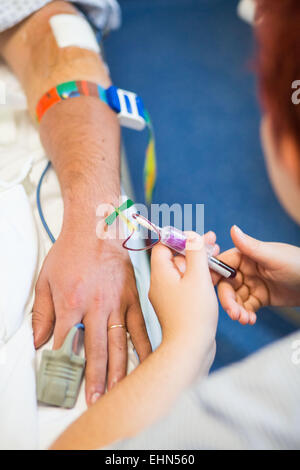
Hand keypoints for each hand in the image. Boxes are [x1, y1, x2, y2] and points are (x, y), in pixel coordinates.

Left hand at [32, 228, 150, 405]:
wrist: (96, 228)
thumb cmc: (70, 252)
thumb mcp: (46, 280)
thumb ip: (42, 313)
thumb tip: (38, 341)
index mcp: (72, 303)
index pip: (66, 343)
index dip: (64, 365)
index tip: (65, 382)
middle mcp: (96, 307)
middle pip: (97, 352)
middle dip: (95, 380)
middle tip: (96, 401)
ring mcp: (118, 304)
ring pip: (120, 345)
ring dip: (119, 371)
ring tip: (119, 392)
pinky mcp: (133, 298)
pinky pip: (140, 327)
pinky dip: (143, 347)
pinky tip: (146, 362)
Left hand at [149, 232, 218, 364]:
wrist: (189, 349)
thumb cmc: (193, 313)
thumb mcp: (197, 276)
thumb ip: (195, 252)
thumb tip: (191, 235)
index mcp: (160, 273)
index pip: (163, 246)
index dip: (180, 237)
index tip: (198, 236)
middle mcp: (160, 283)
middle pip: (175, 257)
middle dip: (194, 249)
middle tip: (214, 244)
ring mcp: (168, 296)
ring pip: (183, 272)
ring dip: (199, 263)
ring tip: (218, 258)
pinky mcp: (177, 307)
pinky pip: (186, 286)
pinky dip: (198, 279)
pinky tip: (214, 277)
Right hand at [216, 225, 299, 324]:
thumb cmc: (298, 264)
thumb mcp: (273, 257)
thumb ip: (251, 246)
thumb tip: (233, 229)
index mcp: (245, 255)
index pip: (222, 264)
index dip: (214, 275)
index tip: (207, 287)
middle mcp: (245, 269)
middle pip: (226, 285)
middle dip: (227, 300)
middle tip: (233, 313)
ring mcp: (252, 284)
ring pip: (235, 299)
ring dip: (236, 310)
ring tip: (244, 319)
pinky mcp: (259, 298)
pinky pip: (246, 307)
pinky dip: (245, 314)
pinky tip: (250, 319)